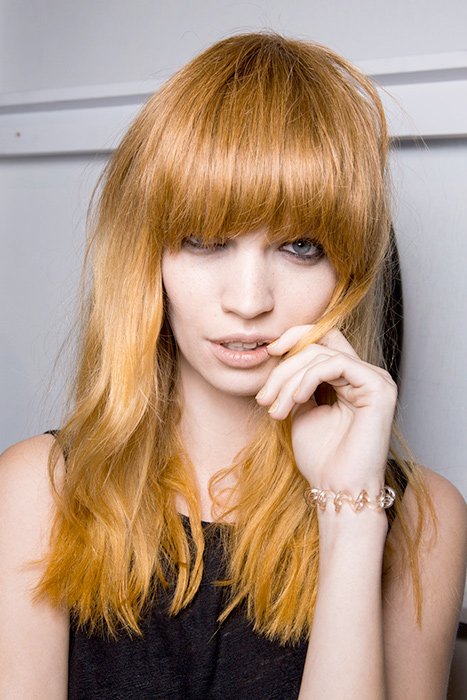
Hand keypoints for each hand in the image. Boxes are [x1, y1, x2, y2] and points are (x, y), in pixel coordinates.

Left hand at [255, 326, 396, 492]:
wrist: (336, 489)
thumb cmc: (320, 458)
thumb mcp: (299, 410)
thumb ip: (295, 382)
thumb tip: (280, 357)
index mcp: (349, 378)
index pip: (323, 338)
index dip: (294, 338)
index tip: (268, 352)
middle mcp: (365, 375)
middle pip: (318, 345)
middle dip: (283, 369)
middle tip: (264, 399)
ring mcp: (375, 379)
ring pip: (322, 354)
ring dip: (289, 380)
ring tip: (275, 409)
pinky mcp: (379, 388)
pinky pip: (337, 364)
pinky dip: (309, 378)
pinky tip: (296, 400)